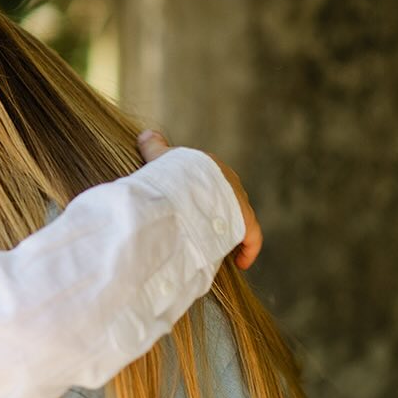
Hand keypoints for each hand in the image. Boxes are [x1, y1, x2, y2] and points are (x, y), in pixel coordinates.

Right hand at [137, 130, 262, 269]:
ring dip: (229, 234)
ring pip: (237, 221)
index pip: (213, 184)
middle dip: (217, 217)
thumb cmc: (171, 174)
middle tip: (204, 232)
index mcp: (213, 169)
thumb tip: (146, 134)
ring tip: (216, 249)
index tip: (195, 211)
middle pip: (226, 203)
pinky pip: (251, 238)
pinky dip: (247, 250)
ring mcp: (240, 203)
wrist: (187, 188)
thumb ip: (154, 148)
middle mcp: (230, 185)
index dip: (204, 198)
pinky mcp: (246, 222)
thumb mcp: (160, 158)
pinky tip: (240, 263)